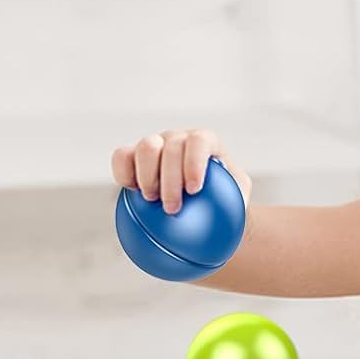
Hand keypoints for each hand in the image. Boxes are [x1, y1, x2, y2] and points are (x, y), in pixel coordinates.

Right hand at [110, 129, 250, 215]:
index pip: (200, 142)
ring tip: (150, 201)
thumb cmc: (223, 206)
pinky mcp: (133, 157)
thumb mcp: (237, 204)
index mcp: (205, 143)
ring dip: (146, 174)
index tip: (194, 190)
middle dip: (170, 177)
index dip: (195, 162)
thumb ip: (237, 205)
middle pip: (171, 145)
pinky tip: (130, 194)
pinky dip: (123, 173)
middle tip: (172, 208)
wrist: (200, 208)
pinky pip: (122, 157)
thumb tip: (237, 219)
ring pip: (146, 147)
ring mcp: (156, 144)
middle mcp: (179, 139)